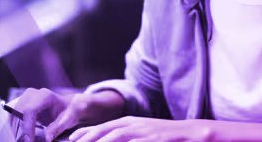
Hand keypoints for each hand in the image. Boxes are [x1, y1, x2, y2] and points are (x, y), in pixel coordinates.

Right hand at [8, 89, 124, 141]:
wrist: (69, 105)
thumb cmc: (69, 110)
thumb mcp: (67, 119)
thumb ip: (57, 128)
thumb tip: (47, 138)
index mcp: (44, 96)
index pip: (29, 110)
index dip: (27, 126)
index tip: (29, 140)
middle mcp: (34, 94)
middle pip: (19, 111)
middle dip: (19, 129)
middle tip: (24, 141)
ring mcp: (27, 97)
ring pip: (13, 112)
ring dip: (14, 127)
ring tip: (19, 139)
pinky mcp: (23, 102)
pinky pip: (14, 113)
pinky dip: (14, 124)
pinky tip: (17, 134)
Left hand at [67, 116, 211, 141]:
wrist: (191, 132)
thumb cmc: (163, 135)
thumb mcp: (142, 133)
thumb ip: (125, 137)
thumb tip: (107, 140)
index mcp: (129, 122)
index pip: (102, 126)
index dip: (85, 133)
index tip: (71, 140)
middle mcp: (134, 124)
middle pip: (105, 130)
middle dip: (87, 137)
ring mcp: (144, 132)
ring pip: (117, 135)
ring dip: (101, 141)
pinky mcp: (155, 139)